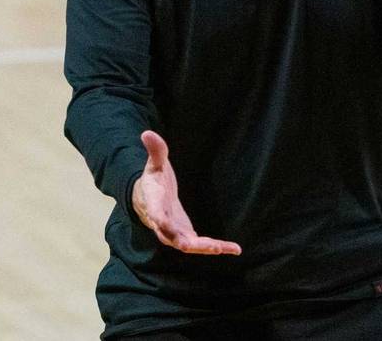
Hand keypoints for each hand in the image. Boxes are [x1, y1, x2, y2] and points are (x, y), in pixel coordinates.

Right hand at [131, 130, 242, 255]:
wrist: (148, 199)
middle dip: (185, 242)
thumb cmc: (153, 180)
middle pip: (171, 236)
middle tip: (199, 246)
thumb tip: (147, 132)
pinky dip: (216, 247)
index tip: (163, 223)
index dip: (159, 220)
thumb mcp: (154, 164)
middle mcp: (162, 223)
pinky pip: (200, 245)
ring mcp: (173, 232)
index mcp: (154, 204)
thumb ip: (155, 151)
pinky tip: (234, 249)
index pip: (155, 213)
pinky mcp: (185, 235)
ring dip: (205, 248)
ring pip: (187, 245)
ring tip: (224, 248)